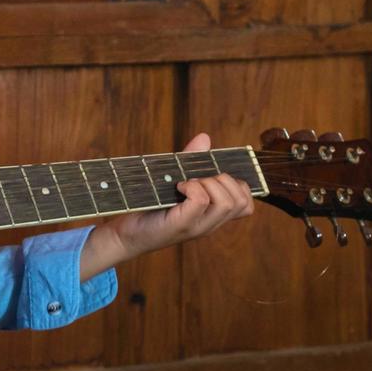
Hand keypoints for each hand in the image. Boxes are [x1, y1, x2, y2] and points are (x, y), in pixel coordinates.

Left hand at [79, 132, 254, 277]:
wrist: (125, 232)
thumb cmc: (150, 206)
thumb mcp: (174, 180)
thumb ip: (192, 161)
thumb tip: (204, 138)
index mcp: (213, 215)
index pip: (246, 205)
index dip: (238, 185)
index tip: (212, 177)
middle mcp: (210, 223)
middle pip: (242, 200)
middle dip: (224, 180)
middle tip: (197, 180)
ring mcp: (198, 227)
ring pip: (227, 202)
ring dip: (209, 184)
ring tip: (187, 184)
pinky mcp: (181, 225)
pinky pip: (201, 201)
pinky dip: (193, 187)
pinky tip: (178, 187)